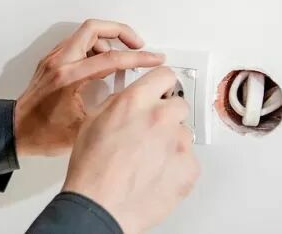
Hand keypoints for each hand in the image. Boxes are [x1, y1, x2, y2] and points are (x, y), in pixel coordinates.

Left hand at [13, 20, 164, 156]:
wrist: (15, 132)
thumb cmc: (42, 133)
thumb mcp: (83, 128)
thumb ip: (108, 109)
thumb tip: (132, 100)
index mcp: (68, 77)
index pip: (111, 58)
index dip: (138, 58)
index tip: (154, 58)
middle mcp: (59, 62)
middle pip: (94, 28)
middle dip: (121, 32)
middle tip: (137, 44)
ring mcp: (53, 59)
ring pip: (84, 34)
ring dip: (106, 40)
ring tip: (120, 58)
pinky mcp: (50, 62)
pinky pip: (75, 44)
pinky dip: (93, 47)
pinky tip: (102, 64)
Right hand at [62, 67, 200, 233]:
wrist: (100, 206)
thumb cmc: (92, 169)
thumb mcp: (92, 121)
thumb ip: (117, 103)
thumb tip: (129, 99)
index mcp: (136, 101)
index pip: (165, 76)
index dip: (161, 84)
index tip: (162, 89)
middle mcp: (161, 117)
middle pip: (178, 104)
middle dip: (166, 114)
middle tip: (150, 132)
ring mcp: (179, 143)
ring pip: (183, 133)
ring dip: (171, 142)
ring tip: (147, 159)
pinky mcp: (190, 168)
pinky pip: (189, 159)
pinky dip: (176, 165)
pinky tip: (155, 173)